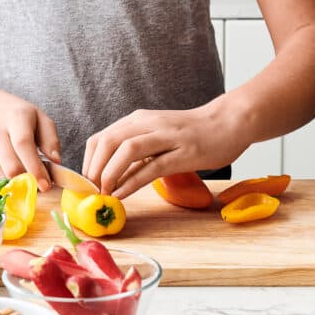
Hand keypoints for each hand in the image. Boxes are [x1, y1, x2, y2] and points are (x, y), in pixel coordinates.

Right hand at [0, 85, 60, 189]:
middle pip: (11, 165)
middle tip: (41, 186)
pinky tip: (12, 163)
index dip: (35, 168)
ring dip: (19, 179)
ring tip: (28, 170)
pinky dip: (8, 175)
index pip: (23, 145)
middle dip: (28, 181)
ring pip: (4, 174)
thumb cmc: (17, 114)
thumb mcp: (39, 118)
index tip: (45, 185)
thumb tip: (56, 161)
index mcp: (15, 117)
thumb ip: (50, 139)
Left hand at [82, 96, 250, 197]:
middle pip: (108, 142)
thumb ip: (138, 148)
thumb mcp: (158, 134)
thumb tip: (115, 173)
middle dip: (93, 169)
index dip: (88, 161)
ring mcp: (167, 138)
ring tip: (104, 193)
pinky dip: (131, 183)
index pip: (101, 138)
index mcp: (139, 120)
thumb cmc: (193, 132)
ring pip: (126, 151)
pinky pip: (151, 168)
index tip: (86, 183)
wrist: (229, 121)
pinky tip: (122, 195)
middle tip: (90, 192)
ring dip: (109, 174)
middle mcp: (148, 124)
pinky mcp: (183, 153)